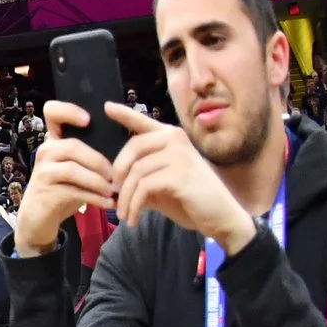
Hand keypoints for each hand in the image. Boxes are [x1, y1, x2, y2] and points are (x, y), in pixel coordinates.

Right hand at [12, 100, 117, 257]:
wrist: (39, 218)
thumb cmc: (64, 189)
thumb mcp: (76, 168)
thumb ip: (91, 154)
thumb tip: (131, 147)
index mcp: (54, 140)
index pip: (52, 112)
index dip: (69, 111)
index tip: (88, 121)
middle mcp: (45, 152)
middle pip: (73, 146)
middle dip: (100, 162)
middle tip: (117, 175)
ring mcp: (42, 172)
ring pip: (73, 170)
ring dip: (99, 181)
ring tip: (114, 191)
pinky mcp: (45, 193)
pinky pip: (74, 192)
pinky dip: (95, 198)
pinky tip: (109, 203)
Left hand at [103, 101, 258, 251]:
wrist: (220, 218)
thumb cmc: (189, 200)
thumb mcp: (160, 186)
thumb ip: (140, 178)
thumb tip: (112, 183)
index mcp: (172, 139)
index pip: (144, 122)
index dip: (124, 114)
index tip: (106, 107)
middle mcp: (176, 140)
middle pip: (133, 147)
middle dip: (117, 174)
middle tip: (112, 196)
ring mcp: (180, 155)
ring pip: (136, 171)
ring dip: (124, 197)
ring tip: (123, 214)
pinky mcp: (180, 174)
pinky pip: (144, 187)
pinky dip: (134, 205)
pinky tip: (133, 219)